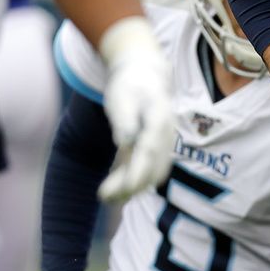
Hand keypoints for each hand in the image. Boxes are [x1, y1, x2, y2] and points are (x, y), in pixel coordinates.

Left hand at [96, 17, 175, 201]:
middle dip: (132, 186)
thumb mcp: (123, 96)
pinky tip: (110, 190)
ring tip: (104, 196)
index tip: (126, 187)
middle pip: (154, 167)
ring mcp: (162, 144)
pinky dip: (129, 182)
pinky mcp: (153, 149)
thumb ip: (125, 118)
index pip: (150, 149)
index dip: (140, 171)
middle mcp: (165, 134)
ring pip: (150, 173)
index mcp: (159, 118)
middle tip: (104, 196)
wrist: (145, 75)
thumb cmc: (131, 85)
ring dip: (130, 188)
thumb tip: (125, 142)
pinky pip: (143, 169)